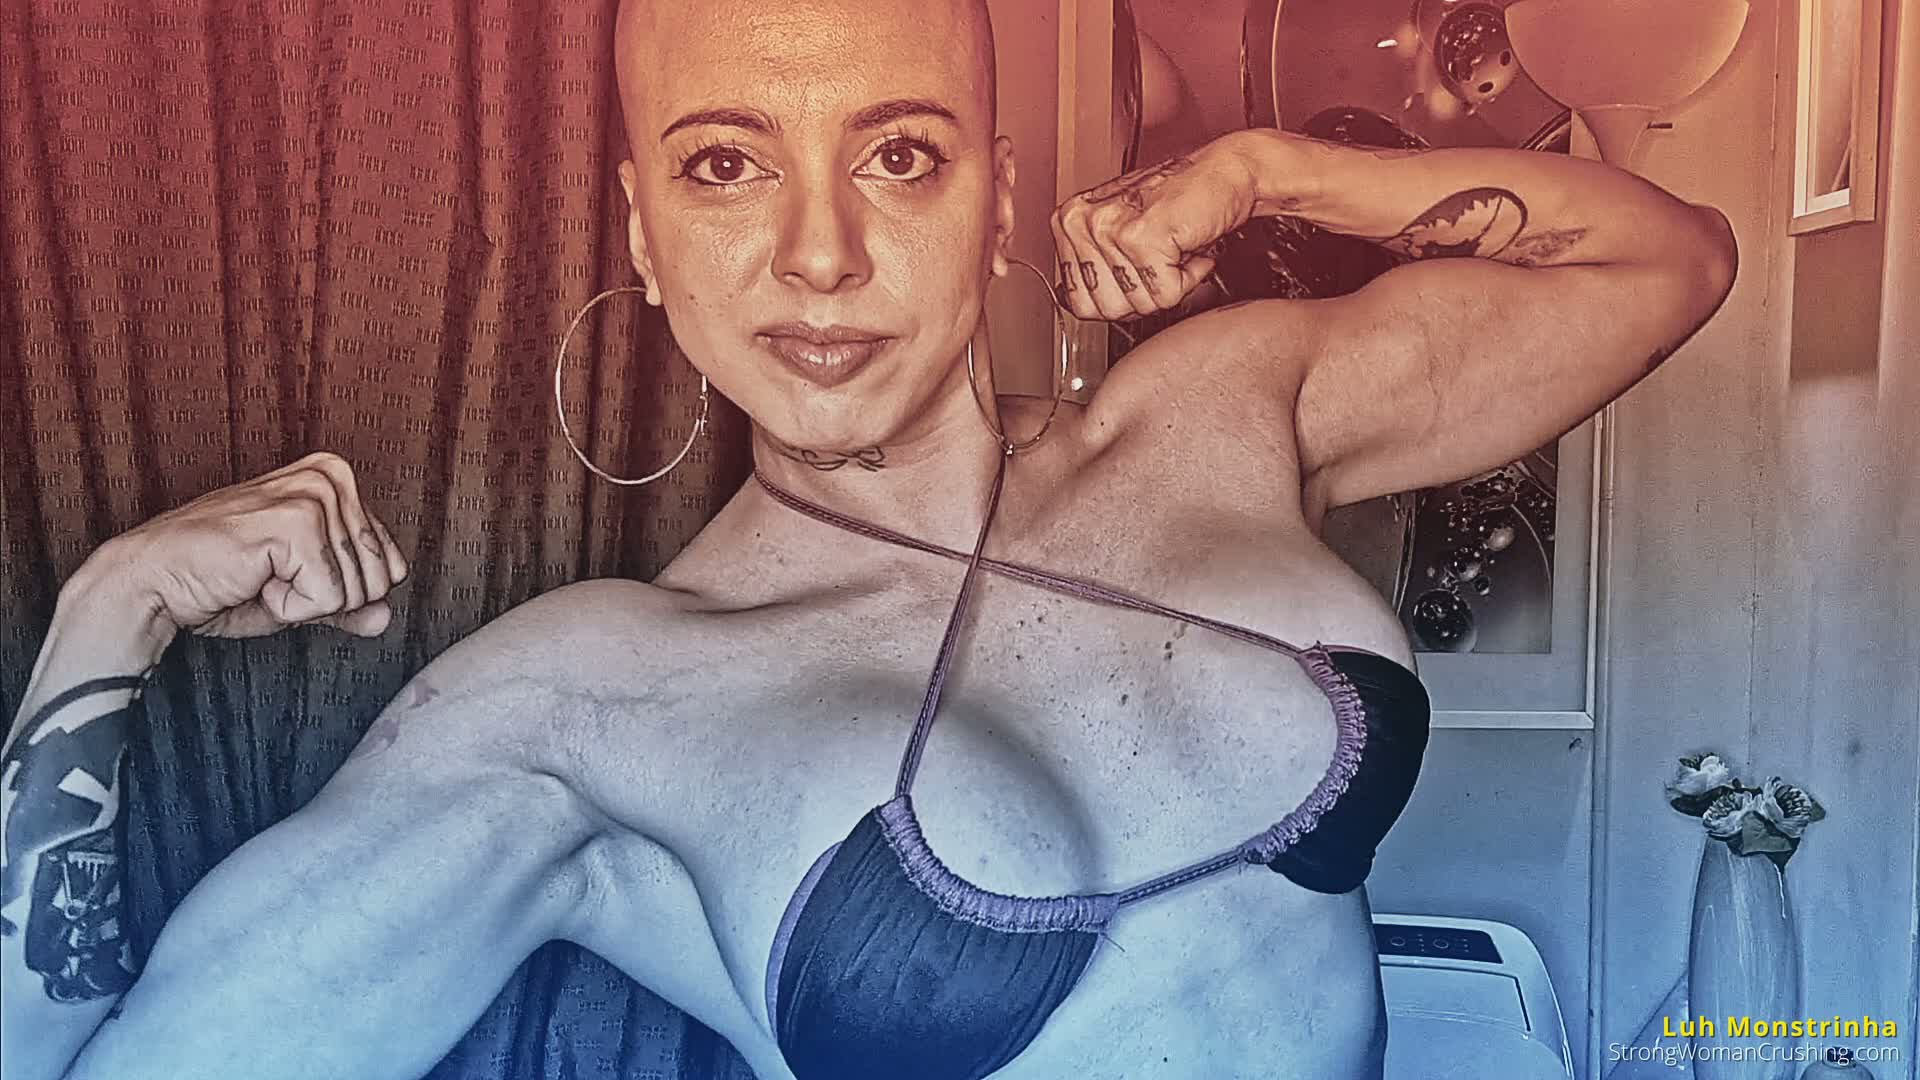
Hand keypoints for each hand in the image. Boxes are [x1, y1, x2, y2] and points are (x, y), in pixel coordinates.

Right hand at [85, 452, 409, 640]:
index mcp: (336, 481)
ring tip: (259, 577)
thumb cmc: (218, 581)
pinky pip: (328, 598)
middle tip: (269, 578)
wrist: (153, 583)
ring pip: (358, 590)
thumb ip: (348, 602)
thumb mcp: (300, 593)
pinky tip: (253, 581)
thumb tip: (385, 618)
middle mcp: (331, 478)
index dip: (340, 590)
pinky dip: (289, 608)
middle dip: (325, 597)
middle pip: (380, 579)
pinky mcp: (297, 524)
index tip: (288, 574)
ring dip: (304, 601)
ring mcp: (315, 496)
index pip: (391, 563)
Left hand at [1048, 131, 1260, 320]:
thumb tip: (1081, 306)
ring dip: (1168, 285)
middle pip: (1107, 309)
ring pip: (1137, 304)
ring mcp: (1109, 228)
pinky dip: (1189, 278)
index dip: (1118, 300)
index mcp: (1069, 222)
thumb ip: (1095, 267)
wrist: (1224, 171)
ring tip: (1173, 249)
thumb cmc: (1178, 200)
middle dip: (1142, 296)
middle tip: (1159, 263)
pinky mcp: (1142, 237)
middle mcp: (1083, 222)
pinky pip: (1166, 295)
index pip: (1079, 302)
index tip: (1137, 275)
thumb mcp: (1122, 231)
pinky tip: (1187, 247)